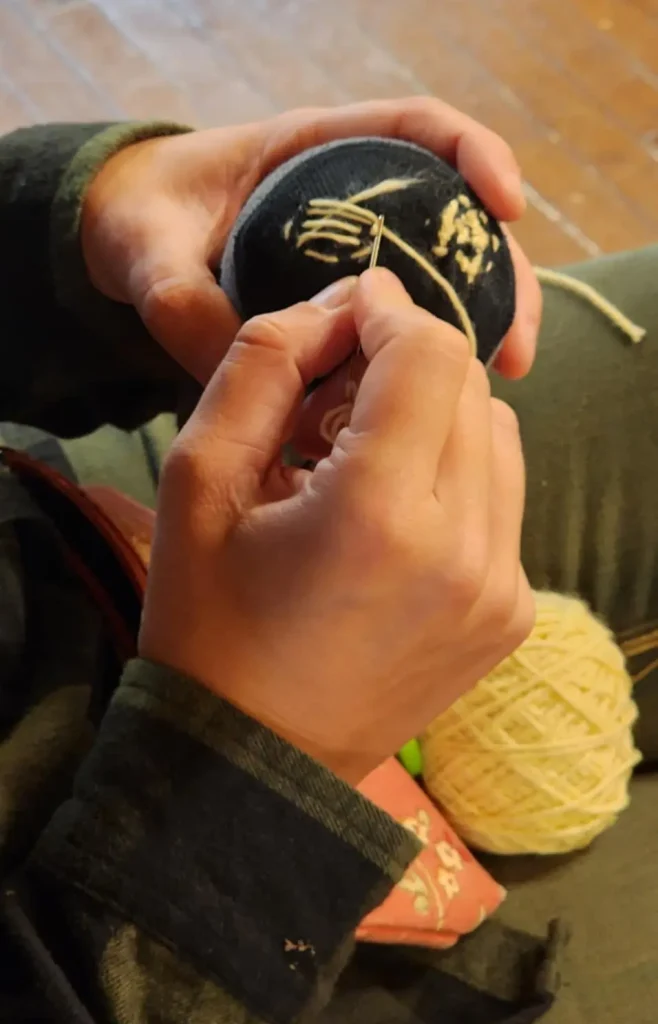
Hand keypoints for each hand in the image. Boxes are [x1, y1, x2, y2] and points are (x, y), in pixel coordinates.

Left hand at [82, 98, 540, 385]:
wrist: (130, 241)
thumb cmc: (142, 223)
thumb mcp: (147, 253)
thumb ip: (183, 303)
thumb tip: (250, 376)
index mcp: (312, 152)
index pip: (413, 129)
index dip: (473, 153)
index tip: (507, 205)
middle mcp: (350, 198)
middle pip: (453, 218)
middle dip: (501, 274)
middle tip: (517, 345)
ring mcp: (356, 250)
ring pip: (443, 275)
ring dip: (482, 323)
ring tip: (501, 379)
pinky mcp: (347, 299)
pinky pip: (404, 320)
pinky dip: (430, 357)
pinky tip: (444, 402)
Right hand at [139, 268, 534, 784]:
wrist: (254, 758)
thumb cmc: (208, 625)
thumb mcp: (197, 483)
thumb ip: (260, 366)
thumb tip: (335, 308)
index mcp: (377, 515)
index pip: (429, 353)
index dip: (388, 311)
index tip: (348, 310)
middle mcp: (462, 551)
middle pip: (468, 387)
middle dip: (404, 362)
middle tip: (335, 390)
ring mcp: (499, 588)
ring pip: (496, 435)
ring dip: (434, 414)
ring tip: (361, 451)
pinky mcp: (510, 614)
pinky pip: (501, 498)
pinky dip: (454, 473)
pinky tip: (393, 507)